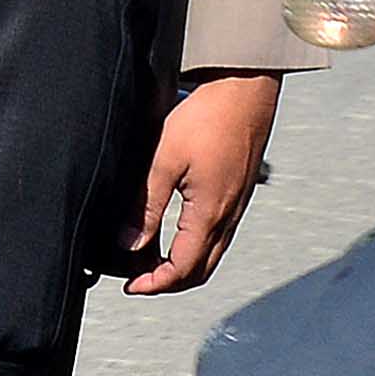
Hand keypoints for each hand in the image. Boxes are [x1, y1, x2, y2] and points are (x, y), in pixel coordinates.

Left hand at [123, 72, 280, 294]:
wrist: (246, 88)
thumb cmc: (208, 117)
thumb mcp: (165, 160)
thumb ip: (145, 205)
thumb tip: (127, 244)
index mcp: (210, 215)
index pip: (182, 270)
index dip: (154, 284)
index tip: (130, 287)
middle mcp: (228, 217)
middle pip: (200, 271)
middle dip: (168, 282)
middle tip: (138, 279)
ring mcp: (237, 205)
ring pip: (211, 254)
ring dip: (182, 265)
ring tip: (150, 258)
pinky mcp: (238, 192)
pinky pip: (218, 234)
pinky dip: (194, 245)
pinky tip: (174, 230)